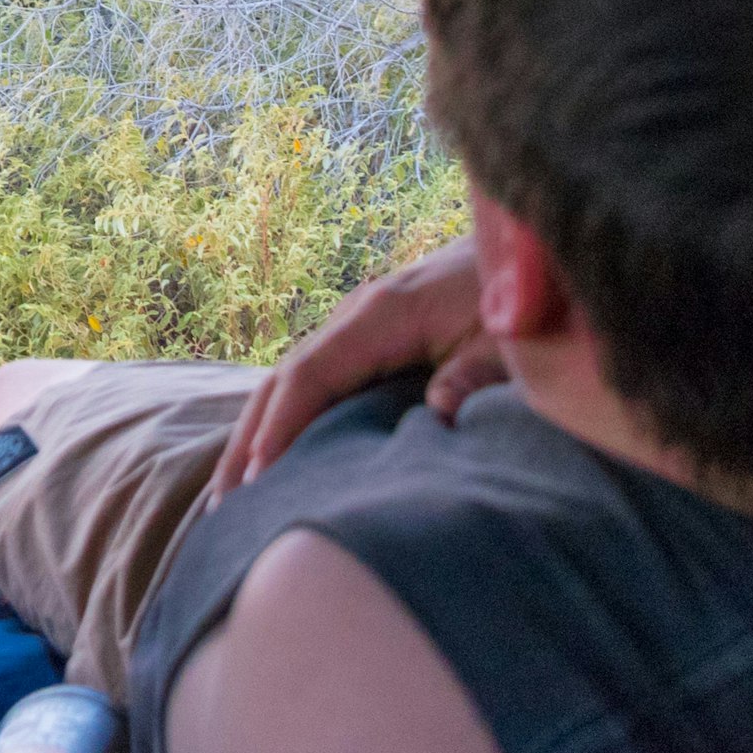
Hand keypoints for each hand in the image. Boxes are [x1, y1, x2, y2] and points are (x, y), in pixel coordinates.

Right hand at [213, 236, 502, 496]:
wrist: (530, 248)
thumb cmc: (524, 299)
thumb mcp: (508, 343)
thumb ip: (473, 376)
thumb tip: (437, 415)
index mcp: (383, 315)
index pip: (311, 373)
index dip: (281, 425)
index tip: (259, 477)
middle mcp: (357, 313)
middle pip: (284, 377)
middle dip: (249, 439)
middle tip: (223, 504)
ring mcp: (359, 322)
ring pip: (291, 377)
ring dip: (257, 431)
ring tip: (230, 492)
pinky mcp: (370, 334)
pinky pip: (314, 376)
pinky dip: (285, 416)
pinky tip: (273, 453)